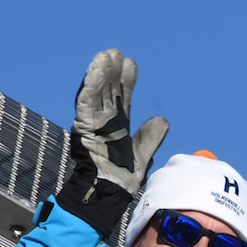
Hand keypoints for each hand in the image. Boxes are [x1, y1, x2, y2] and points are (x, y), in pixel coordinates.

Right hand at [71, 49, 168, 195]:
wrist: (110, 192)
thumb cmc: (123, 178)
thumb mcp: (143, 154)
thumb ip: (151, 136)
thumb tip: (162, 120)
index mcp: (117, 126)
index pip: (122, 98)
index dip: (126, 81)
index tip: (132, 64)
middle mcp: (104, 122)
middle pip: (108, 91)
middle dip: (113, 72)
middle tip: (117, 53)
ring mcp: (93, 123)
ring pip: (96, 92)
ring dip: (101, 73)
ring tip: (107, 55)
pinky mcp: (84, 127)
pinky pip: (86, 102)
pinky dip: (91, 86)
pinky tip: (96, 69)